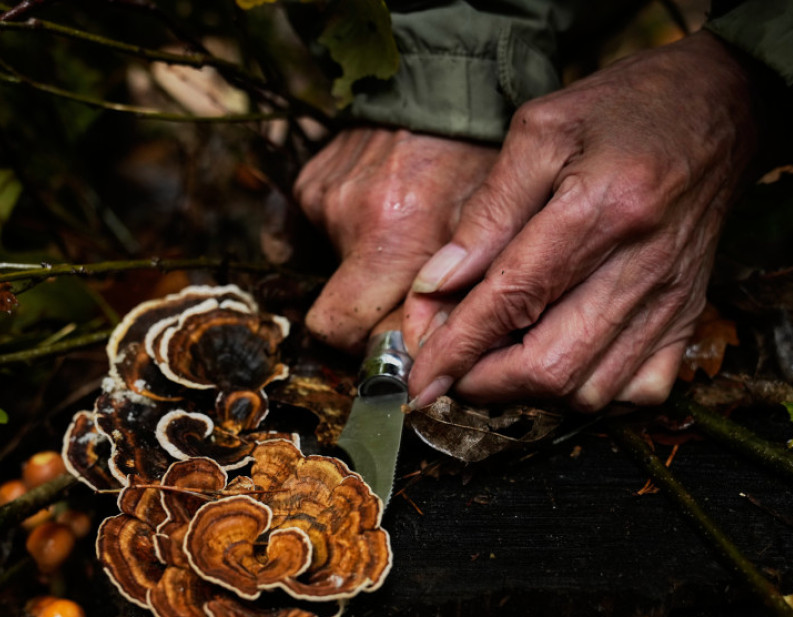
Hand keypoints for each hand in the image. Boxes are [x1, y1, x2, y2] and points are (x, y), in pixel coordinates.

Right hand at [295, 127, 497, 350]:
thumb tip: (426, 354)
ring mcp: (322, 198)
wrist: (447, 86)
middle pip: (330, 316)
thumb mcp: (484, 232)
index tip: (400, 335)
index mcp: (393, 238)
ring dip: (362, 269)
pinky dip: (342, 236)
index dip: (372, 343)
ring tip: (403, 234)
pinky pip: (315, 234)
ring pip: (330, 275)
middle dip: (362, 321)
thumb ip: (453, 298)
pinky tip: (374, 216)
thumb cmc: (475, 161)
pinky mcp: (308, 182)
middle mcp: (347, 219)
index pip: (345, 331)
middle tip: (401, 301)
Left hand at [405, 31, 760, 411]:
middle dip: (483, 382)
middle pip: (550, 365)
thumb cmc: (624, 111)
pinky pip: (636, 391)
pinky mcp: (689, 317)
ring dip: (526, 391)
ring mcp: (671, 301)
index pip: (513, 301)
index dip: (457, 349)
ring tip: (494, 358)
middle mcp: (643, 267)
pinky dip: (586, 392)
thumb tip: (435, 287)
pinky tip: (558, 358)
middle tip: (450, 366)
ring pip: (588, 390)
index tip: (419, 382)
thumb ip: (486, 214)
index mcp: (602, 209)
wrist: (724, 108)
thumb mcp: (540, 134)